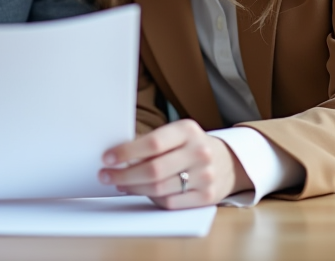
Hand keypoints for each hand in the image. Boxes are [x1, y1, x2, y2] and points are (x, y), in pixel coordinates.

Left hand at [99, 119, 252, 208]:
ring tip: (119, 184)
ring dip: (133, 188)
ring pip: (159, 189)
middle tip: (105, 176)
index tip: (107, 158)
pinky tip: (140, 192)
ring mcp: (205, 176)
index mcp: (188, 130)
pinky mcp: (207, 197)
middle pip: (153, 169)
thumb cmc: (191, 146)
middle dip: (124, 174)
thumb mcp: (177, 135)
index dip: (127, 152)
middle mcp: (199, 152)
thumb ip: (153, 143)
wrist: (228, 162)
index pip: (153, 143)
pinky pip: (170, 203)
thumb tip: (117, 156)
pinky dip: (151, 199)